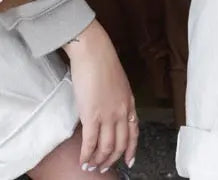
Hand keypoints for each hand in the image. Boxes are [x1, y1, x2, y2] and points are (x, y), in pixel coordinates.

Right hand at [65, 20, 137, 172]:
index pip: (134, 133)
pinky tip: (83, 160)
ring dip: (99, 160)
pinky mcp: (92, 115)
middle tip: (104, 167)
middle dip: (112, 160)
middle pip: (120, 144)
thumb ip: (117, 97)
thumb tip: (109, 106)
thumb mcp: (118, 81)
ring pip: (106, 148)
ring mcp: (108, 115)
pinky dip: (87, 155)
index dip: (131, 150)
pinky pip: (90, 143)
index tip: (129, 161)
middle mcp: (122, 112)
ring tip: (92, 166)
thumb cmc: (102, 60)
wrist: (93, 51)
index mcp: (129, 103)